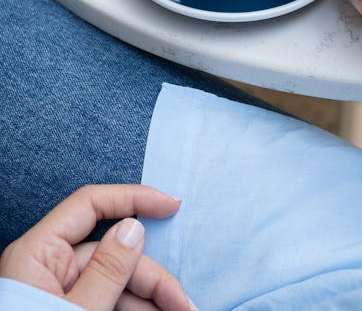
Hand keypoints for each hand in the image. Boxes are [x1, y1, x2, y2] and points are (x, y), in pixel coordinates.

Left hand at [0, 184, 196, 310]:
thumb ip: (107, 270)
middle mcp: (47, 267)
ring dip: (149, 301)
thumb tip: (133, 228)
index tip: (172, 205)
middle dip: (152, 278)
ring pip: (115, 282)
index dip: (134, 198)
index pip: (90, 205)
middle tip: (185, 306)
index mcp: (38, 253)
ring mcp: (56, 293)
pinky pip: (107, 303)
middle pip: (113, 253)